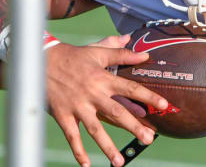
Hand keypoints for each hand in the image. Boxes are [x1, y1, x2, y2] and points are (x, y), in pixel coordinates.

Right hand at [45, 35, 167, 166]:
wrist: (41, 60)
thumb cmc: (72, 56)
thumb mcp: (97, 51)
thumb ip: (121, 53)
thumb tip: (143, 53)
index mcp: (103, 78)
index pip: (130, 88)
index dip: (148, 96)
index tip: (164, 105)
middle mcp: (93, 93)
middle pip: (117, 112)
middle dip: (134, 126)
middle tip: (149, 139)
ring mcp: (77, 106)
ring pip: (95, 129)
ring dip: (107, 146)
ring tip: (119, 162)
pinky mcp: (63, 115)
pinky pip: (72, 136)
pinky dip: (78, 151)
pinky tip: (86, 164)